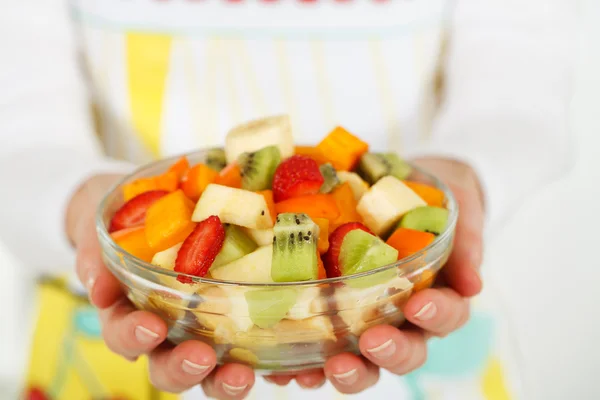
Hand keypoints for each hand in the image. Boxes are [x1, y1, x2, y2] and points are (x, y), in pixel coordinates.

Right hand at [68, 174, 255, 397]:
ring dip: (226, 378)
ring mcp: (205, 329)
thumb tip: (99, 288)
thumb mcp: (104, 233)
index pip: (125, 335)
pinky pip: (257, 346)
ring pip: (214, 368)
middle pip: (170, 367)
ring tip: (245, 374)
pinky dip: (273, 363)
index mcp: (131, 313)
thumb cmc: (127, 226)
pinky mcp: (240, 319)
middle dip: (184, 368)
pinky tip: (292, 366)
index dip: (134, 337)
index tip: (151, 327)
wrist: (155, 210)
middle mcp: (168, 332)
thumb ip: (95, 258)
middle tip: (202, 358)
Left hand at [315, 157, 484, 393]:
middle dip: (390, 354)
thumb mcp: (457, 208)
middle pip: (405, 351)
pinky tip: (286, 370)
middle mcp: (404, 317)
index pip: (447, 315)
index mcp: (438, 295)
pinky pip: (320, 346)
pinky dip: (305, 363)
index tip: (419, 306)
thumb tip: (471, 285)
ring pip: (364, 359)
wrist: (401, 187)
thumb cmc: (433, 201)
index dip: (437, 316)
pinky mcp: (333, 313)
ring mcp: (368, 319)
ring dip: (348, 369)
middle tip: (372, 344)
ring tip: (327, 369)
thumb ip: (466, 242)